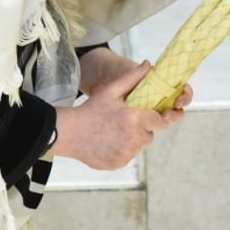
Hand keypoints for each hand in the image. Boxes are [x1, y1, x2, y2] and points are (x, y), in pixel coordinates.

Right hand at [54, 61, 171, 170]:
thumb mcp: (111, 91)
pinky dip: (122, 151)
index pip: (160, 121)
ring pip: (138, 147)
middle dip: (142, 129)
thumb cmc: (90, 110)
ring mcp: (126, 154)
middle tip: (124, 122)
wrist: (69, 132)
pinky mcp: (119, 163)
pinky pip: (128, 156)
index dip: (154, 117)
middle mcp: (134, 139)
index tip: (146, 115)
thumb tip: (148, 65)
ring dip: (132, 140)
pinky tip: (108, 142)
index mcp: (135, 120)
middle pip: (149, 135)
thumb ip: (132, 78)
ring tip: (114, 131)